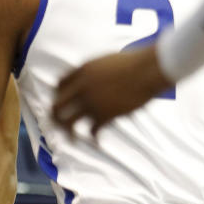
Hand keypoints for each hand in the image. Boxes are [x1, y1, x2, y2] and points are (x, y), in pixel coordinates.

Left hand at [52, 44, 169, 133]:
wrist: (148, 70)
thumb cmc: (134, 63)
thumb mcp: (106, 61)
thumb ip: (94, 72)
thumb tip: (94, 80)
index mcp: (82, 71)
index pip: (59, 85)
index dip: (58, 95)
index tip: (63, 103)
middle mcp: (82, 87)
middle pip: (57, 105)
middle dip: (55, 116)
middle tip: (59, 124)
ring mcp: (91, 101)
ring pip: (68, 122)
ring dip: (68, 132)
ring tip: (72, 139)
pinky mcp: (105, 114)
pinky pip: (92, 131)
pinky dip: (94, 138)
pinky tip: (97, 142)